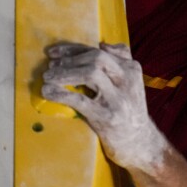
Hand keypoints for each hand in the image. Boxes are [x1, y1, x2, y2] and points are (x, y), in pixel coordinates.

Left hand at [41, 42, 168, 174]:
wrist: (139, 142)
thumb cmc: (129, 110)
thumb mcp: (131, 82)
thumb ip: (121, 61)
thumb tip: (101, 44)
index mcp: (132, 69)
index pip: (101, 50)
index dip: (74, 49)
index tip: (54, 53)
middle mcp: (127, 80)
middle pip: (96, 58)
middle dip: (69, 60)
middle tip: (50, 66)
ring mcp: (118, 99)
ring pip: (90, 73)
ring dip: (64, 73)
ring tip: (47, 77)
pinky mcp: (106, 117)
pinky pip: (80, 100)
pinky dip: (60, 94)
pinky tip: (47, 92)